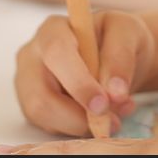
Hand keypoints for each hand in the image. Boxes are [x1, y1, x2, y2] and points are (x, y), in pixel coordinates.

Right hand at [15, 10, 155, 136]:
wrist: (118, 53)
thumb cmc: (117, 38)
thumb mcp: (128, 32)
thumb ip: (121, 57)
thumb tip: (115, 92)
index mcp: (53, 30)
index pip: (56, 53)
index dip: (78, 82)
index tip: (104, 103)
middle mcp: (33, 56)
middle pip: (40, 95)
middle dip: (77, 115)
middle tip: (112, 121)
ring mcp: (29, 83)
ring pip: (43, 116)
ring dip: (81, 125)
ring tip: (114, 118)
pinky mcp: (34, 105)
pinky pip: (51, 126)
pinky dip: (79, 128)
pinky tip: (101, 117)